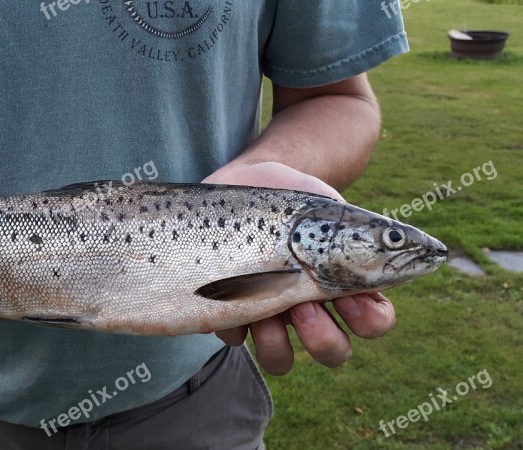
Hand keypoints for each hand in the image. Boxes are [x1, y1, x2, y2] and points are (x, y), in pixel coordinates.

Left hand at [203, 162, 395, 374]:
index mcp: (341, 285)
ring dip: (276, 342)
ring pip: (280, 359)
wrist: (244, 182)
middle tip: (305, 306)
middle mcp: (308, 308)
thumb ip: (351, 229)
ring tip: (267, 308)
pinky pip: (234, 336)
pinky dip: (232, 319)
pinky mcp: (230, 311)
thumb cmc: (292, 197)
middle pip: (332, 352)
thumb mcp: (325, 205)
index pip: (373, 321)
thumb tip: (381, 245)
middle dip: (323, 340)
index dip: (370, 320)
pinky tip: (226, 289)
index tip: (352, 296)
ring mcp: (268, 314)